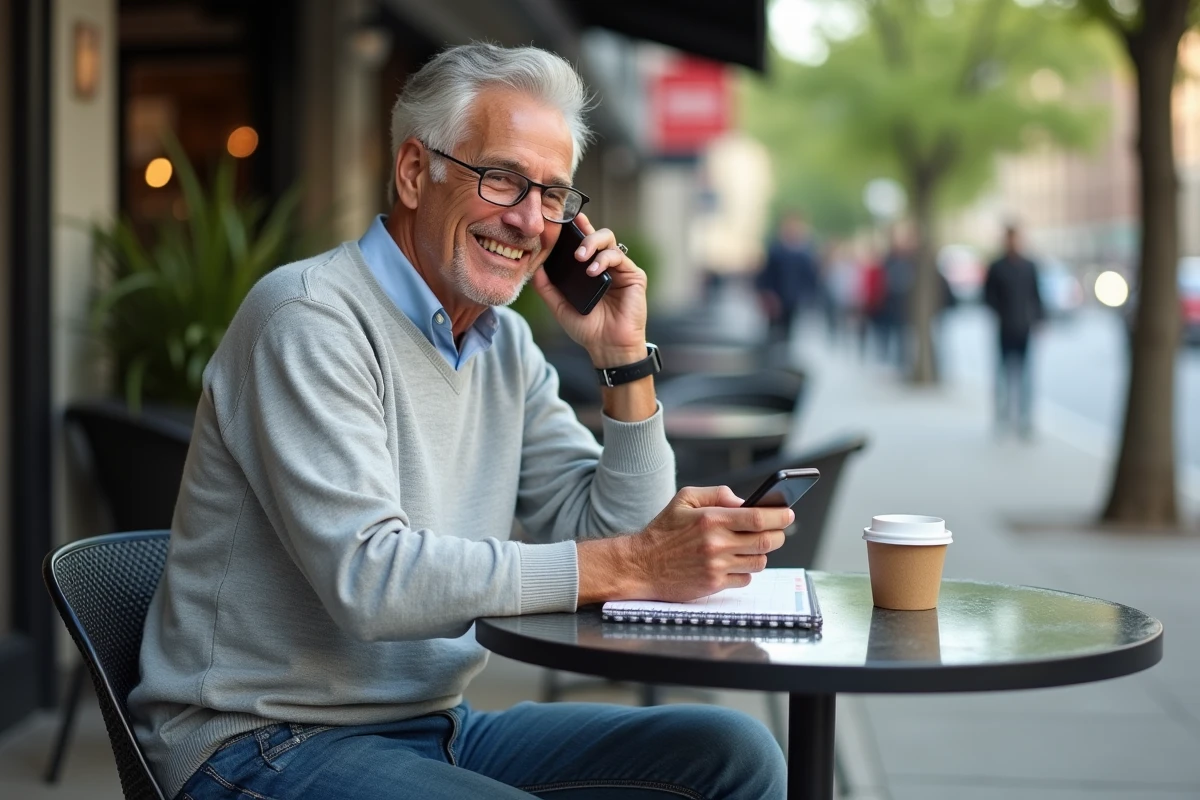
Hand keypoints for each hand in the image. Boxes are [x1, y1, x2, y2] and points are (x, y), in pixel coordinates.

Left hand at [530, 212, 647, 366]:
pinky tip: (592, 271)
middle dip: (584, 235)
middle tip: (573, 250)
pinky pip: (619, 257)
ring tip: (580, 259)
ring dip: (592, 244)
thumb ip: (547, 287)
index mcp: (590, 270)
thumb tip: (535, 267)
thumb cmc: (587, 328)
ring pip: (609, 241)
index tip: (564, 220)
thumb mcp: (559, 306)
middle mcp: (606, 266)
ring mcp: (621, 270)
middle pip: (598, 235)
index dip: (576, 228)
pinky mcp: (634, 276)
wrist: (608, 347)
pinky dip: (604, 260)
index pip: (583, 242)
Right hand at [616, 486, 791, 602]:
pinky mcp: (714, 585)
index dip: (780, 515)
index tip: (788, 512)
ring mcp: (716, 566)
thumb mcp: (685, 500)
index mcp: (711, 519)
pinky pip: (745, 578)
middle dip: (778, 534)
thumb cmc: (663, 531)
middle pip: (766, 541)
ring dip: (761, 553)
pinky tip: (733, 562)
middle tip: (777, 530)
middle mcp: (716, 543)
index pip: (758, 518)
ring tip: (750, 546)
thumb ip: (717, 494)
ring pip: (759, 561)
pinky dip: (745, 571)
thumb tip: (745, 502)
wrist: (641, 565)